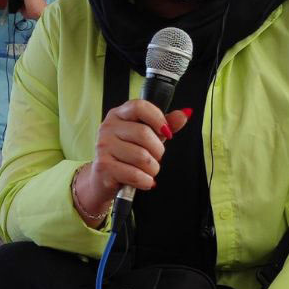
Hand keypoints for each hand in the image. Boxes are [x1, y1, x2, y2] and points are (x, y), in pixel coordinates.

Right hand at [76, 102, 192, 212]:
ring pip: (142, 157)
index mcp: (118, 115)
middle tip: (156, 157)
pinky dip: (145, 181)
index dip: (157, 118)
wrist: (103, 179)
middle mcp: (108, 128)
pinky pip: (135, 174)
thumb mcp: (147, 137)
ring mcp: (103, 147)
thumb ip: (166, 125)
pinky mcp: (103, 166)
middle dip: (158, 151)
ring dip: (153, 169)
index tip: (166, 132)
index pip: (139, 106)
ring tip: (148, 171)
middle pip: (144, 133)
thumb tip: (184, 114)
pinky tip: (143, 181)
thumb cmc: (127, 156)